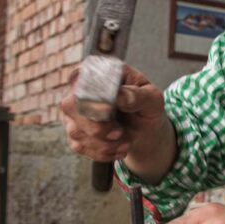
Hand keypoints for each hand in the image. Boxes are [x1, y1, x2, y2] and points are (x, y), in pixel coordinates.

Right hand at [60, 65, 173, 179]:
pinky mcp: (74, 132)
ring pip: (76, 131)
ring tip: (126, 142)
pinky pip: (80, 146)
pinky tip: (119, 148)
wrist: (144, 128)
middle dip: (97, 126)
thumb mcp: (153, 98)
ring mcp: (74, 112)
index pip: (83, 79)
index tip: (109, 110)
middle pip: (71, 106)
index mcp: (98, 71)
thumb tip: (121, 96)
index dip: (93, 97)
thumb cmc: (146, 106)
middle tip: (119, 133)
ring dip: (104, 143)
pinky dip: (102, 152)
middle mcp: (79, 89)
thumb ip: (139, 95)